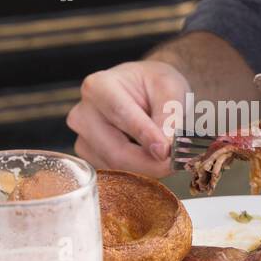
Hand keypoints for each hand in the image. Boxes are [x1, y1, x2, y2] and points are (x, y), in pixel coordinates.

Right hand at [66, 60, 190, 176]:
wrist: (144, 92)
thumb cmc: (154, 85)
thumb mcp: (170, 88)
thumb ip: (169, 115)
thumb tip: (164, 149)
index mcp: (99, 87)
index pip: (121, 115)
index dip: (145, 136)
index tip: (166, 152)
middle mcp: (83, 114)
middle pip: (116, 151)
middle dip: (150, 163)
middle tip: (177, 164)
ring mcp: (83, 139)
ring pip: (117, 168)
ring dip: (147, 168)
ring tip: (168, 157)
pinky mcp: (90, 158)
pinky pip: (116, 175)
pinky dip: (139, 172)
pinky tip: (151, 159)